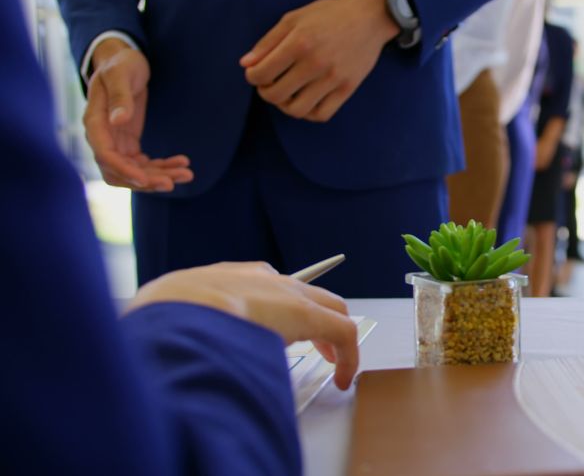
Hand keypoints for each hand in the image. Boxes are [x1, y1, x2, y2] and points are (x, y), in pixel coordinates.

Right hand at [85, 39, 192, 190]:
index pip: (104, 155)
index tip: (144, 179)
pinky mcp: (129, 143)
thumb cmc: (121, 64)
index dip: (123, 170)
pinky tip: (183, 162)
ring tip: (187, 174)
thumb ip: (120, 96)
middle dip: (145, 180)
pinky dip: (163, 166)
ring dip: (159, 176)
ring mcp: (116, 142)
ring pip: (134, 170)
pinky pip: (144, 163)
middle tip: (173, 182)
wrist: (125, 62)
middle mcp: (103, 137)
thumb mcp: (121, 74)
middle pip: (119, 170)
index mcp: (95, 122)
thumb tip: (117, 120)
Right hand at [127, 262, 358, 389]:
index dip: (276, 309)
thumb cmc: (161, 317)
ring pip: (329, 306)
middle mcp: (263, 278)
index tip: (274, 328)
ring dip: (332, 335)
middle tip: (317, 346)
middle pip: (305, 294)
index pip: (265, 287)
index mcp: (228, 277)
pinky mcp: (308, 313)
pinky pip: (343, 331)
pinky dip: (348, 355)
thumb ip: (183, 325)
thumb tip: (180, 351)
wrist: (174, 309)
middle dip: (316, 319)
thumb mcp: (167, 315)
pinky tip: (343, 378)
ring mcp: (287, 292)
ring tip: (334, 363)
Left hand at [241, 0, 400, 121]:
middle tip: (269, 84)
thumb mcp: (294, 18)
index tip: (257, 72)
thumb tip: (246, 64)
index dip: (252, 76)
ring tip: (287, 94)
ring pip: (298, 110)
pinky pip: (322, 114)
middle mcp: (316, 63)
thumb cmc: (329, 15)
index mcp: (299, 42)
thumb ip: (267, 41)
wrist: (370, 17)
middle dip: (265, 92)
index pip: (262, 73)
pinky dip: (308, 113)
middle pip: (276, 95)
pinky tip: (305, 100)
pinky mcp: (348, 88)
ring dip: (285, 106)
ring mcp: (333, 78)